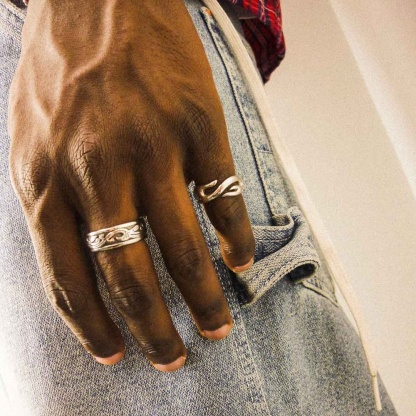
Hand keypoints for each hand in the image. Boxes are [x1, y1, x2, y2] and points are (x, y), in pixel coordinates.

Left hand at [7, 0, 254, 370]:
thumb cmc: (63, 72)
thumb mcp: (30, 140)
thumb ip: (50, 202)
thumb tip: (83, 261)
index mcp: (44, 179)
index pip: (67, 279)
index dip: (92, 325)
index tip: (116, 354)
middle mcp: (96, 170)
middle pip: (128, 275)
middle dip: (154, 329)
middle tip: (173, 357)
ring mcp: (151, 146)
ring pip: (182, 247)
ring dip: (203, 296)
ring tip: (218, 325)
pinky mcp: (197, 126)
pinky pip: (221, 196)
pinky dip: (235, 236)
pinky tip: (240, 258)